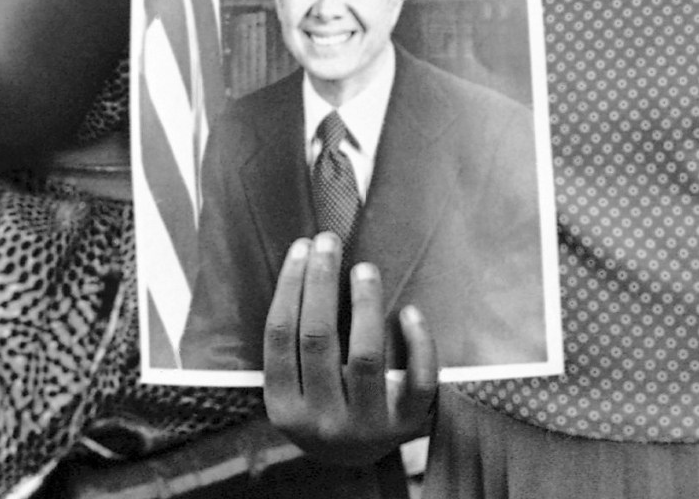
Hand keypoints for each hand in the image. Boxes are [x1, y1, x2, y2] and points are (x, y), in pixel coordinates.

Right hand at [263, 233, 437, 467]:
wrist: (357, 456)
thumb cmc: (322, 402)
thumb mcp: (294, 388)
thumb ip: (293, 344)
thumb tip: (304, 260)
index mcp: (284, 409)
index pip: (280, 336)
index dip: (290, 286)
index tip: (303, 247)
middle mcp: (322, 421)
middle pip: (318, 339)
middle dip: (321, 282)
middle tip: (329, 241)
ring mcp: (366, 425)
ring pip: (366, 357)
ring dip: (365, 304)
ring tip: (365, 268)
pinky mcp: (406, 423)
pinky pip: (417, 379)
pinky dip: (418, 343)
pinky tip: (410, 311)